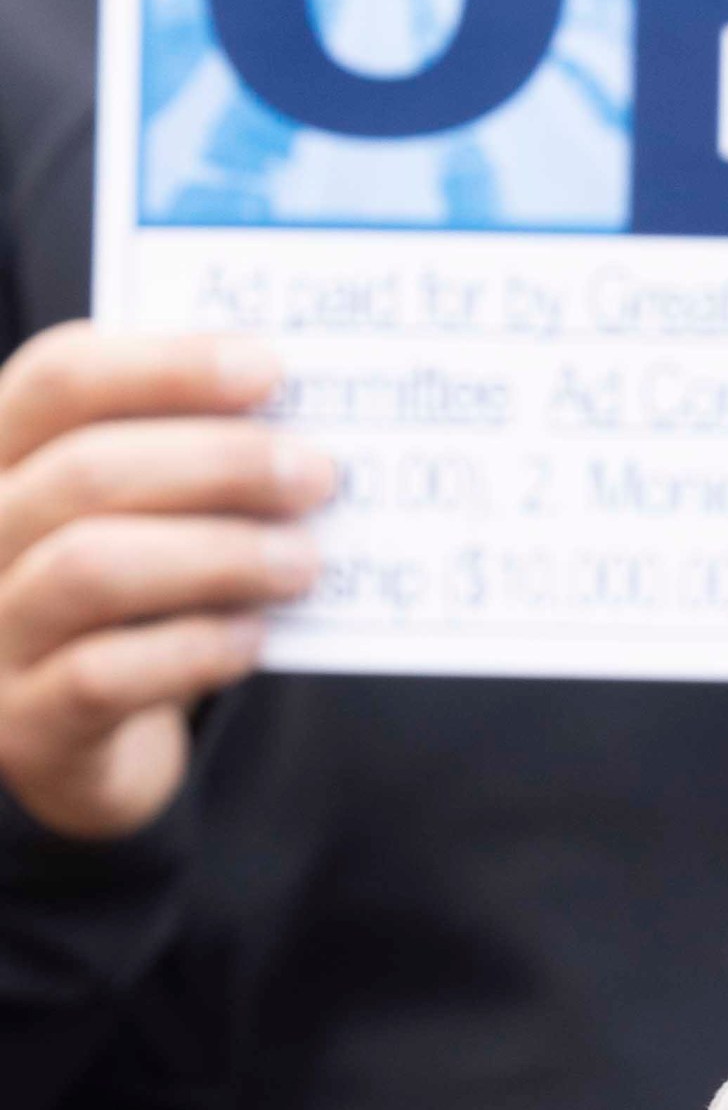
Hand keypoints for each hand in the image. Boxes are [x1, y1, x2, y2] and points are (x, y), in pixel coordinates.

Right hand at [0, 325, 336, 839]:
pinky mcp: (24, 726)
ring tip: (302, 561)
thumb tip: (301, 426)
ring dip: (218, 556)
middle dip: (218, 463)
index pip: (58, 377)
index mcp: (2, 454)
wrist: (88, 744)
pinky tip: (252, 637)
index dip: (166, 366)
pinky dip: (193, 648)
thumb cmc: (136, 598)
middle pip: (85, 471)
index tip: (269, 368)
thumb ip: (193, 462)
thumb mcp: (147, 515)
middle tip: (315, 474)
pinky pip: (103, 675)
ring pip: (91, 568)